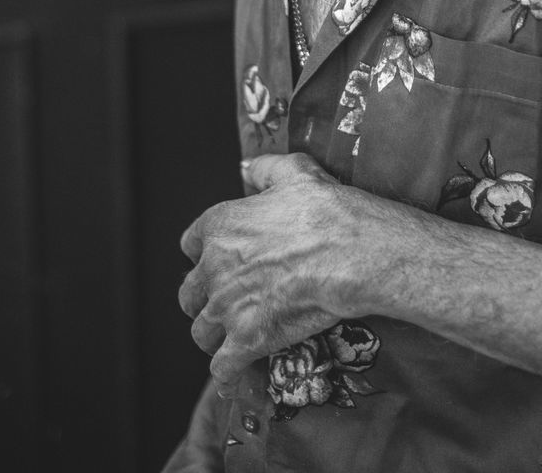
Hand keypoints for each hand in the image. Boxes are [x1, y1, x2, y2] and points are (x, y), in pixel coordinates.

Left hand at [178, 153, 359, 392]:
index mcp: (219, 225)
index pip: (189, 245)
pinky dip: (228, 374)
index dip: (204, 255)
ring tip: (234, 338)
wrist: (352, 251)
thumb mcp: (295, 172)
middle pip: (190, 294)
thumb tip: (247, 168)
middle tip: (227, 303)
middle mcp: (214, 267)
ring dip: (216, 337)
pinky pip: (223, 368)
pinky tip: (235, 375)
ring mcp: (228, 306)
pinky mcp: (247, 339)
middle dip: (205, 301)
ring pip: (202, 333)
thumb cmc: (326, 210)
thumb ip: (265, 169)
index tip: (219, 262)